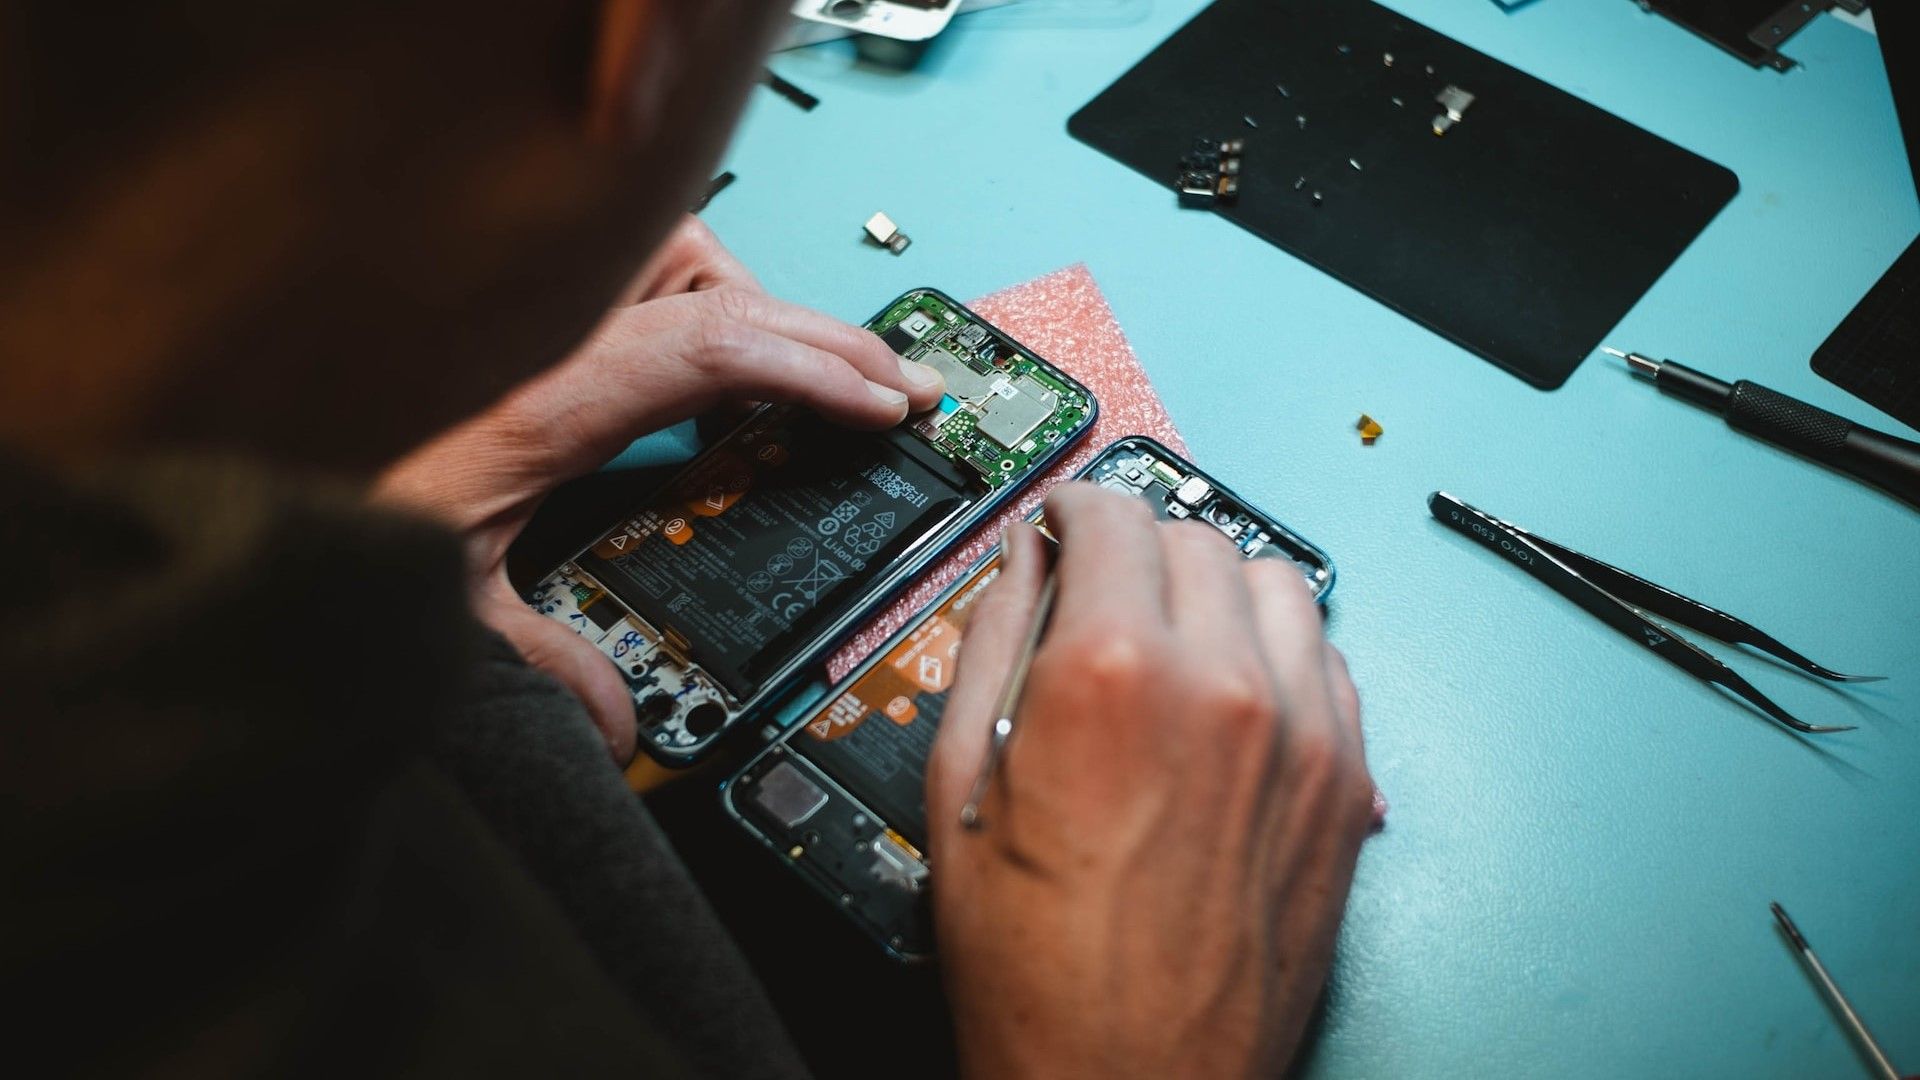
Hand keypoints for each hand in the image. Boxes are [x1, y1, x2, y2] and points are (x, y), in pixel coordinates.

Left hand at [374, 217, 943, 762]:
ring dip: (747, 300)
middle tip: (895, 382)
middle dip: (820, 333)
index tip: (883, 404)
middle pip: (712, 281)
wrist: (240, 446)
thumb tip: (616, 723)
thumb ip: (535, 661)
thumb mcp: (438, 604)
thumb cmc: (325, 506)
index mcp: (540, 401)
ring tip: (801, 368)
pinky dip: (694, 298)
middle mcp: (544, 333)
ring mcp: (537, 309)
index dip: (812, 369)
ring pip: (675, 251)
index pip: (708, 349)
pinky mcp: (528, 311)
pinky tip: (711, 366)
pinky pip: (636, 268)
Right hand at [927, 484, 1374, 1078]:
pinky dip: (1278, 650)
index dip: (1073, 510)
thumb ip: (995, 641)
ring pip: (1276, 583)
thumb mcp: (964, 785)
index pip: (1111, 516)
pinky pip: (1328, 659)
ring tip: (1171, 639)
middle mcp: (1224, 686)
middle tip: (1102, 592)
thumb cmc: (1038, 970)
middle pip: (1194, 538)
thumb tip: (1021, 563)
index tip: (1063, 526)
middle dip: (1138, 548)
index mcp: (1112, 675)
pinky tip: (1230, 692)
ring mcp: (1301, 735)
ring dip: (1217, 588)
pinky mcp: (1346, 785)